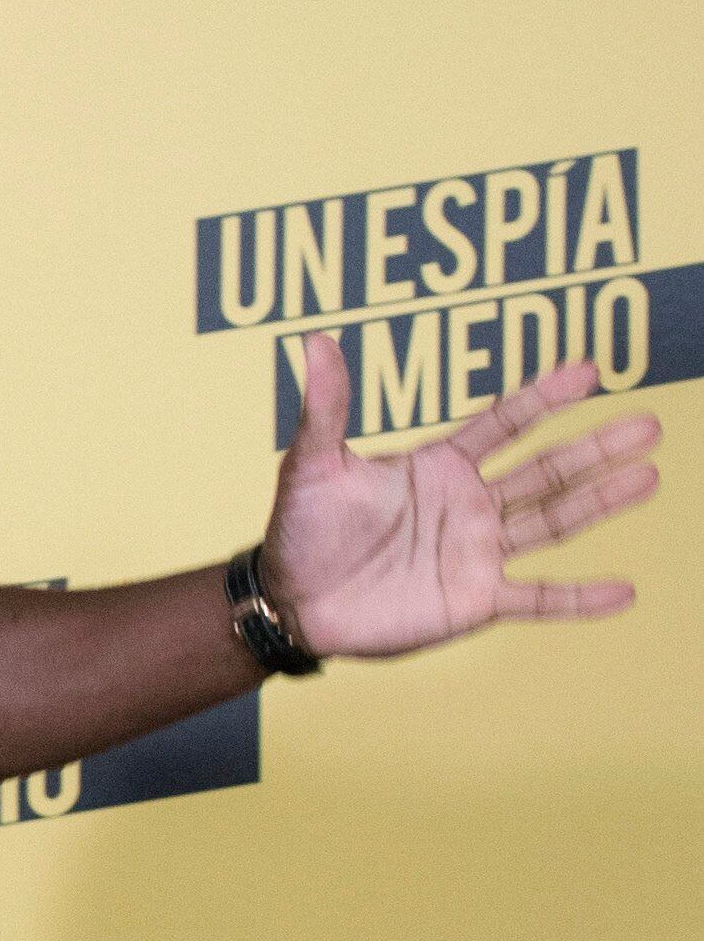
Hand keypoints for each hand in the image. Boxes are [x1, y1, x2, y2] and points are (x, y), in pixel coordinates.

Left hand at [265, 334, 660, 658]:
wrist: (289, 601)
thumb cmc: (298, 529)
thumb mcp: (312, 464)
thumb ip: (327, 407)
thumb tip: (314, 340)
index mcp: (438, 466)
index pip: (504, 423)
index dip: (544, 397)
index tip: (588, 370)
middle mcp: (468, 504)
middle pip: (545, 469)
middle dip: (595, 448)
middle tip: (648, 424)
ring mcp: (477, 551)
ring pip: (553, 521)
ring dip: (602, 500)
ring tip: (650, 476)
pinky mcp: (475, 600)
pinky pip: (538, 599)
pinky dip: (579, 599)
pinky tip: (623, 593)